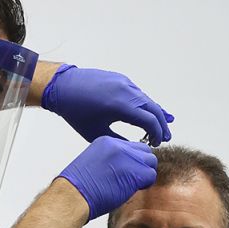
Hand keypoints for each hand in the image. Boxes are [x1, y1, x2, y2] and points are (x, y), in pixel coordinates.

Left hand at [41, 64, 173, 145]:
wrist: (63, 87)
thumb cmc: (75, 112)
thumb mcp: (95, 132)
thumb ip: (117, 140)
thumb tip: (132, 148)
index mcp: (121, 106)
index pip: (150, 121)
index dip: (157, 134)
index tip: (157, 144)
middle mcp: (127, 92)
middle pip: (154, 110)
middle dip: (162, 125)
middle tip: (166, 138)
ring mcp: (125, 83)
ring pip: (147, 100)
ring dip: (155, 114)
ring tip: (162, 126)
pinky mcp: (121, 79)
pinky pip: (138, 93)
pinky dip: (145, 104)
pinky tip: (149, 111)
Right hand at [57, 136, 156, 219]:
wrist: (72, 196)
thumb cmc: (76, 187)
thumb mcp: (91, 164)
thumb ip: (109, 160)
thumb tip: (123, 168)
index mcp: (106, 142)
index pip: (130, 146)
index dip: (131, 161)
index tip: (125, 171)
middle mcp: (118, 146)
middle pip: (144, 151)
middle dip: (141, 165)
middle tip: (130, 179)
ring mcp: (128, 157)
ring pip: (150, 162)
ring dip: (143, 175)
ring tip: (129, 185)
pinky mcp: (136, 172)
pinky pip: (151, 175)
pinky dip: (144, 184)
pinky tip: (130, 190)